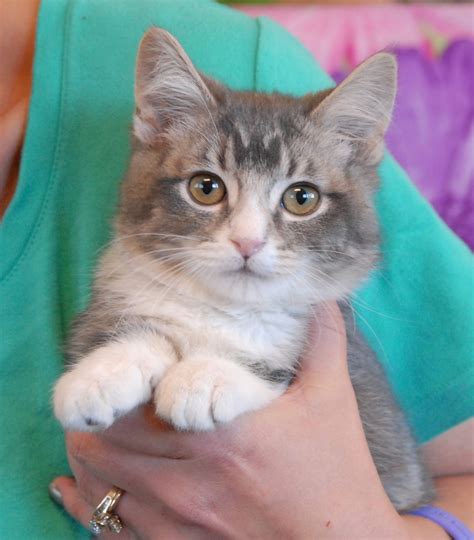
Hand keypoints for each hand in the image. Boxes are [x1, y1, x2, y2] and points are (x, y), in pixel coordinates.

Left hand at [51, 302, 406, 538]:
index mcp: (222, 433)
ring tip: (87, 431)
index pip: (142, 401)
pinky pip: (108, 529)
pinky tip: (71, 488)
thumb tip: (318, 294)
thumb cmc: (336, 473)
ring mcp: (176, 519)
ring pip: (100, 482)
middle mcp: (189, 476)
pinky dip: (84, 503)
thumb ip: (321, 340)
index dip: (120, 381)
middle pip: (110, 439)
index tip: (123, 366)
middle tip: (101, 394)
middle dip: (99, 413)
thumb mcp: (331, 400)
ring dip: (86, 452)